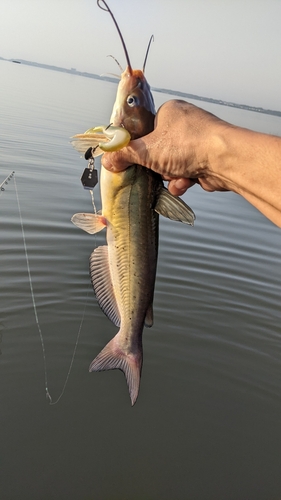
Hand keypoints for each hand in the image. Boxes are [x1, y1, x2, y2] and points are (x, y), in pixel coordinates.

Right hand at [102, 100, 229, 194]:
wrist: (225, 159)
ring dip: (171, 176)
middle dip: (158, 167)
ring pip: (173, 164)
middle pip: (159, 151)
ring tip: (177, 177)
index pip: (146, 130)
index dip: (140, 148)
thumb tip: (108, 160)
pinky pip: (187, 171)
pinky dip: (184, 180)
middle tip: (158, 171)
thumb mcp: (146, 151)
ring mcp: (199, 141)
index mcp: (170, 112)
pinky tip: (187, 182)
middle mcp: (186, 123)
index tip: (135, 160)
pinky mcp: (208, 158)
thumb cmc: (186, 146)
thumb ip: (124, 154)